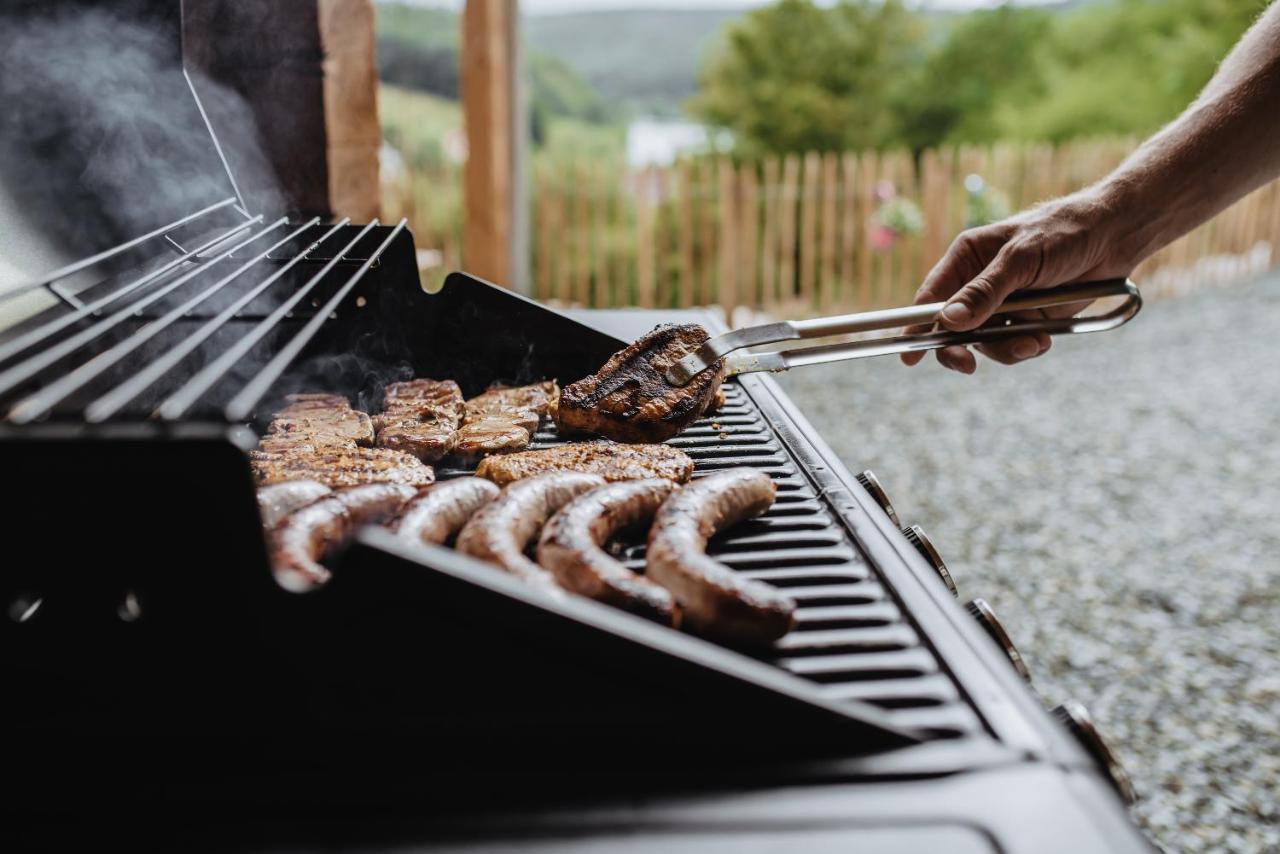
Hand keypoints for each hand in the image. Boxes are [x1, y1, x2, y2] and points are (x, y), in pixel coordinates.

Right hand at [902, 190, 1134, 372]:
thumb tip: (949, 321)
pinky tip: (1044, 338)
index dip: (915, 326)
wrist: (1116, 235)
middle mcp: (979, 283)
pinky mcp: (1028, 319)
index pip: (931, 297)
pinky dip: (1026, 348)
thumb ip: (985, 292)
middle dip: (959, 348)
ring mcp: (1003, 304)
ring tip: (1032, 342)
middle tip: (968, 365)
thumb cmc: (1063, 232)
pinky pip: (1013, 346)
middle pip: (951, 328)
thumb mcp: (1020, 260)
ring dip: (1004, 349)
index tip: (908, 355)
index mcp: (967, 258)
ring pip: (984, 343)